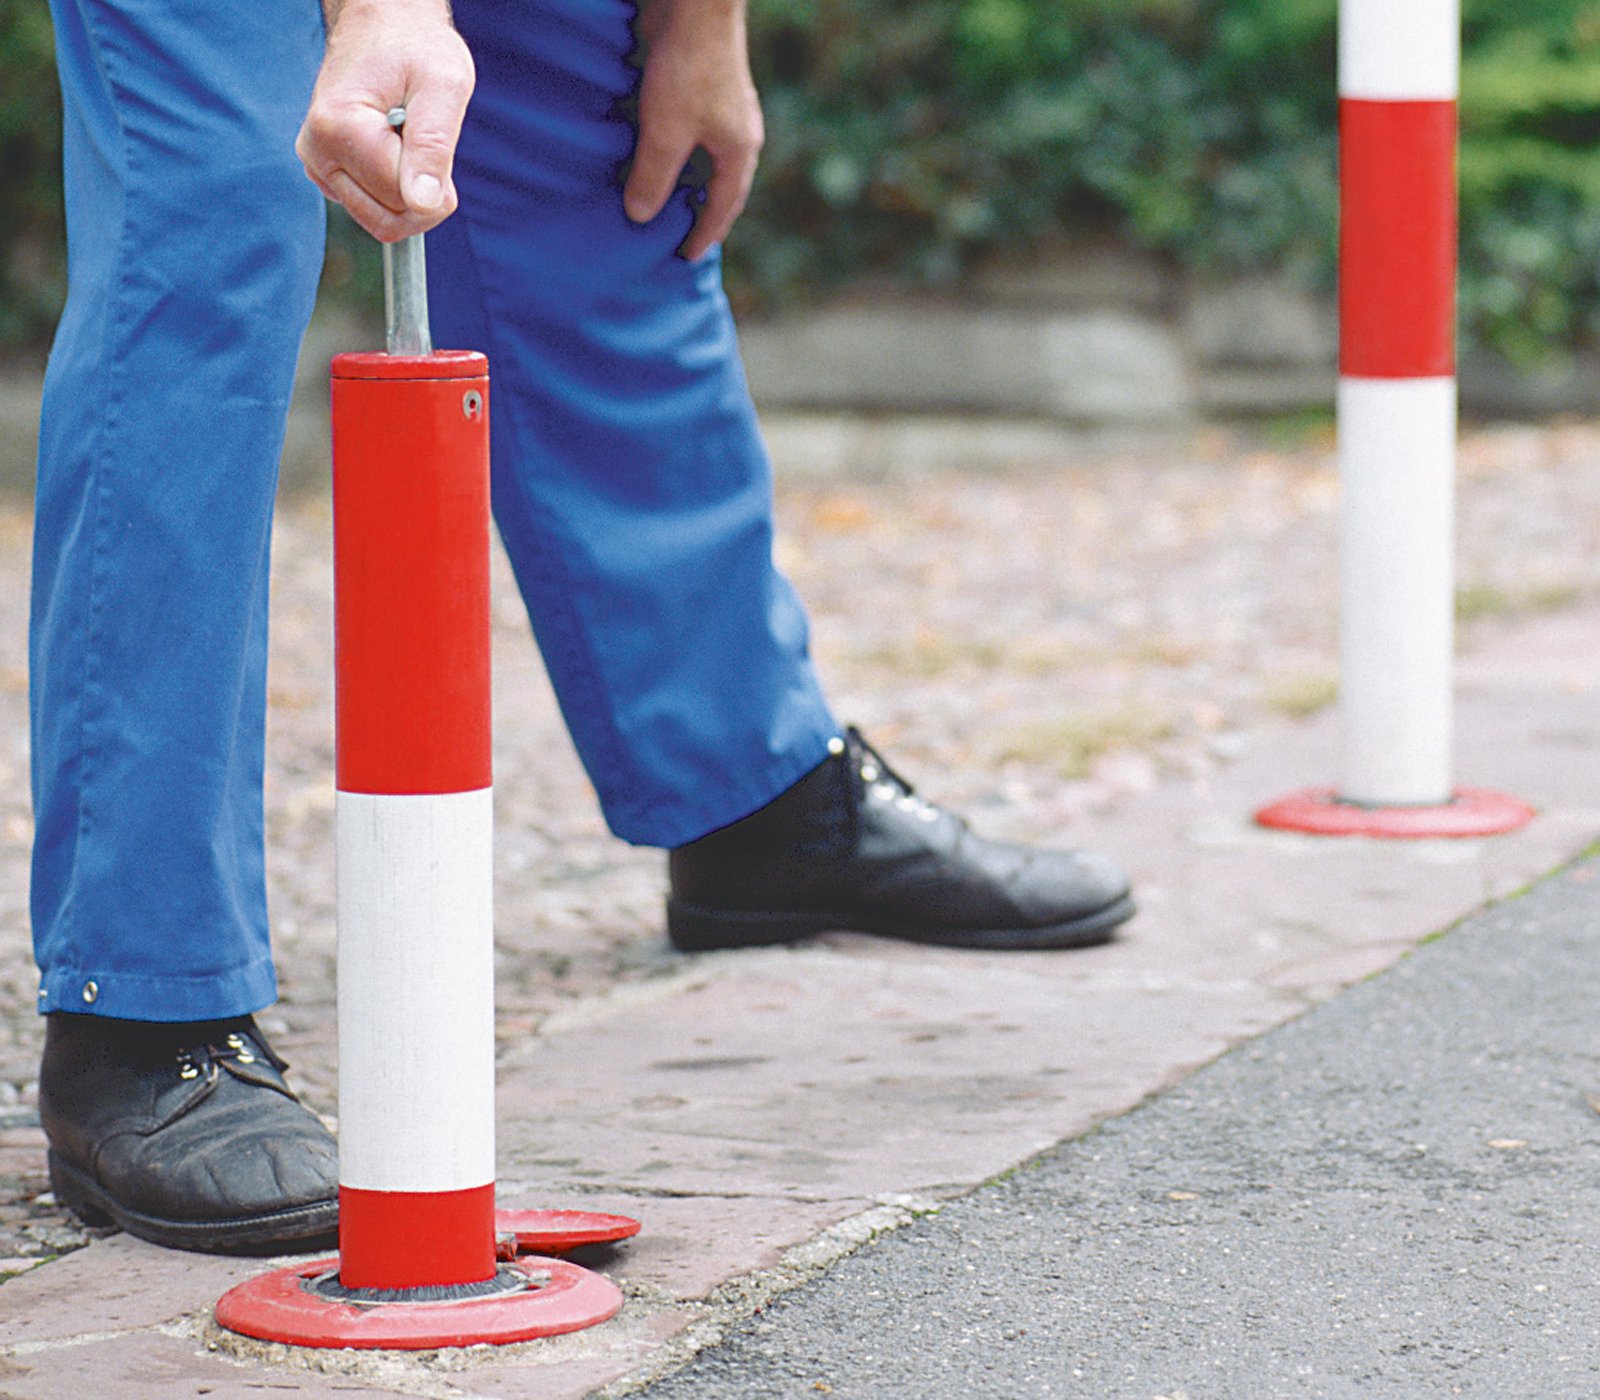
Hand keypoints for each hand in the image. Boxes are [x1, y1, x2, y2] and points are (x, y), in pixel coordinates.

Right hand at [296, 0, 475, 241]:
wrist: (384, 23)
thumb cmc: (417, 46)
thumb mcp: (443, 86)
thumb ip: (433, 146)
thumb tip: (422, 203)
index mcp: (337, 128)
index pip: (402, 199)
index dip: (437, 183)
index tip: (438, 136)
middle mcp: (317, 151)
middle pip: (388, 220)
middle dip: (422, 195)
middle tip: (427, 141)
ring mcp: (318, 165)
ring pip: (381, 220)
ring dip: (409, 191)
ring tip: (408, 138)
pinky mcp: (327, 172)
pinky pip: (373, 209)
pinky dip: (395, 188)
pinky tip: (394, 145)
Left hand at [624, 0, 762, 260]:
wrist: (695, 4)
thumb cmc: (687, 69)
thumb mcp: (665, 133)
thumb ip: (652, 178)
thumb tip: (639, 216)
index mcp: (739, 152)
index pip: (724, 208)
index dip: (703, 235)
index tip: (685, 257)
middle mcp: (737, 133)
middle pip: (719, 185)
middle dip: (698, 211)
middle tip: (675, 235)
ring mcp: (722, 109)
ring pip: (703, 158)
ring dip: (683, 180)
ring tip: (661, 200)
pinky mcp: (702, 87)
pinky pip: (689, 133)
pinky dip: (672, 152)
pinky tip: (650, 153)